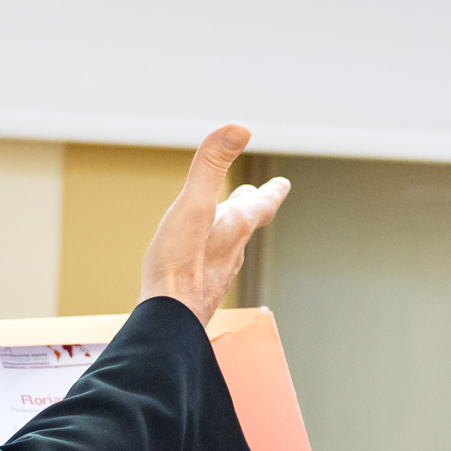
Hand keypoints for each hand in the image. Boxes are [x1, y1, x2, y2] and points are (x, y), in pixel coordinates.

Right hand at [140, 125, 289, 324]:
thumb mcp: (193, 205)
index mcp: (234, 226)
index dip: (272, 192)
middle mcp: (230, 250)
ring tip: (228, 223)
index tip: (283, 184)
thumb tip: (239, 129)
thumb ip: (210, 166)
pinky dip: (209, 252)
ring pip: (229, 245)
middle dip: (253, 207)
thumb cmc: (178, 265)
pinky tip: (198, 260)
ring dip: (231, 229)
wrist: (168, 322)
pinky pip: (208, 265)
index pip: (261, 204)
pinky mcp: (198, 291)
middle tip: (260, 196)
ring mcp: (215, 273)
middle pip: (247, 223)